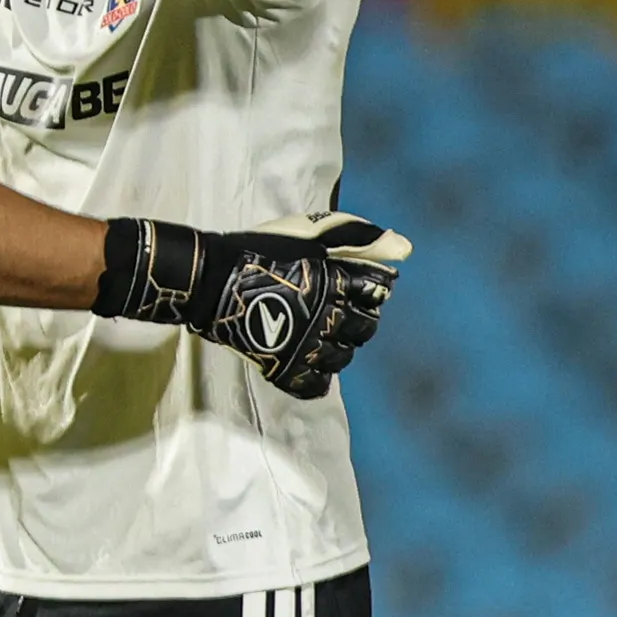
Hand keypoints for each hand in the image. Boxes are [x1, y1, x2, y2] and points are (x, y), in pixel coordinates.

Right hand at [95, 211, 409, 399]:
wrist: (210, 280)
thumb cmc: (260, 248)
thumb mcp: (310, 231)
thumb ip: (359, 238)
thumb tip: (406, 251)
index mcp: (334, 279)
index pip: (376, 294)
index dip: (368, 290)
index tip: (353, 286)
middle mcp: (324, 315)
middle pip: (365, 329)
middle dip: (357, 320)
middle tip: (335, 311)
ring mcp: (304, 345)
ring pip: (342, 358)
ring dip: (337, 346)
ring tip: (318, 333)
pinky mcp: (283, 367)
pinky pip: (315, 384)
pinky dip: (316, 376)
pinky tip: (307, 359)